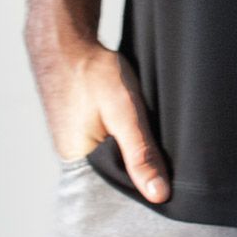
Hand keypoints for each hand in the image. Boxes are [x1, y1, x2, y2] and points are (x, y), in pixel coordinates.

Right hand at [46, 42, 170, 203]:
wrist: (67, 41)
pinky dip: (127, 136)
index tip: (169, 184)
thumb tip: (159, 195)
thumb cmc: (92, 74)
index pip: (117, 194)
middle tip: (167, 154)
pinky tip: (139, 126)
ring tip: (153, 136)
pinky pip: (111, 142)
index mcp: (80, 165)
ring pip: (117, 157)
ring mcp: (79, 143)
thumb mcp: (125, 113)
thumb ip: (141, 153)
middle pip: (118, 177)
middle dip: (142, 169)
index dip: (143, 189)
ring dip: (135, 150)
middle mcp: (75, 159)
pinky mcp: (85, 128)